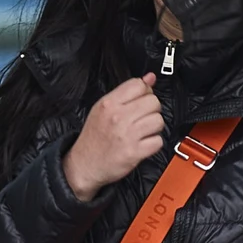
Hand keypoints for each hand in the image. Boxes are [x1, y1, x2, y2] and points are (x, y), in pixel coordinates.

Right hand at [63, 74, 164, 200]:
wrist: (84, 164)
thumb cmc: (94, 137)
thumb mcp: (104, 108)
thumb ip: (127, 93)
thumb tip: (149, 78)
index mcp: (108, 103)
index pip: (139, 85)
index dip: (145, 92)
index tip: (141, 100)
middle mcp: (118, 117)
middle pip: (153, 102)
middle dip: (152, 110)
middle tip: (141, 119)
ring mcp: (127, 134)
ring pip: (159, 120)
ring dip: (154, 128)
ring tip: (142, 131)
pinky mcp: (135, 151)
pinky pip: (158, 141)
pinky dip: (154, 144)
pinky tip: (142, 143)